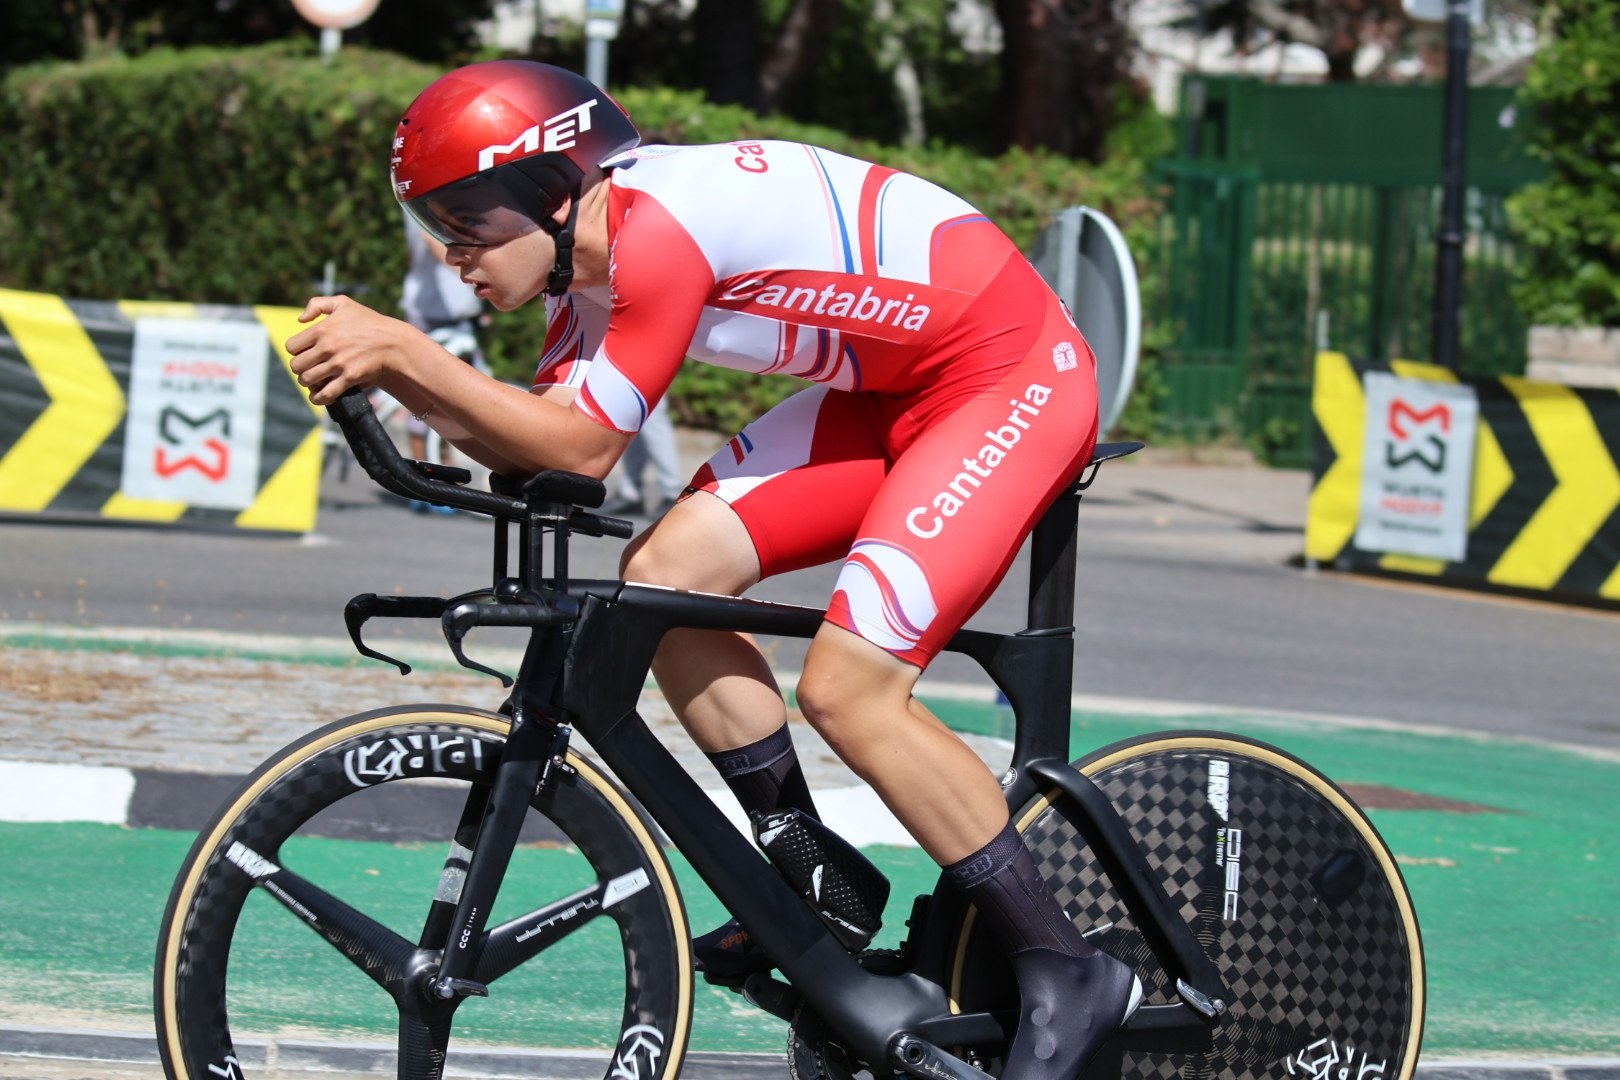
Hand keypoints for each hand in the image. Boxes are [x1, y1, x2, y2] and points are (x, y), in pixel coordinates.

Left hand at [285, 295, 413, 406]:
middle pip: (296, 366)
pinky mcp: (350, 378)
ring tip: (316, 381)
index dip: (296, 352)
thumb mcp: (343, 303)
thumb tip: (300, 320)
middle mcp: (327, 347)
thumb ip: (317, 304)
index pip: (291, 347)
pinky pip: (325, 394)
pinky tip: (320, 396)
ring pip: (307, 380)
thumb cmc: (369, 322)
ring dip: (308, 383)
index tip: (305, 353)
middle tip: (309, 369)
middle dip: (300, 369)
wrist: (394, 343)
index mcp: (322, 329)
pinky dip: (319, 398)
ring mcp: (338, 364)